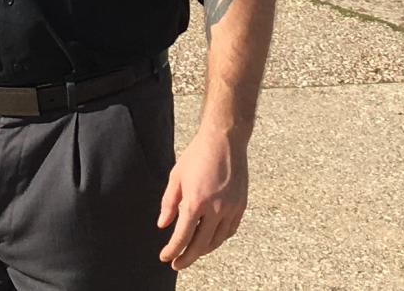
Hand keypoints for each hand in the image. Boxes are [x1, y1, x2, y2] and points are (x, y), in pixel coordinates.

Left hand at [156, 127, 248, 270]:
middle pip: (200, 245)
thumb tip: (163, 225)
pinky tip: (210, 238)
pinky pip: (229, 230)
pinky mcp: (241, 205)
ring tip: (192, 251)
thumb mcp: (176, 177)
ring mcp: (231, 208)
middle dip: (186, 258)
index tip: (165, 257)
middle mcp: (215, 208)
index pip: (182, 237)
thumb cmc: (197, 155)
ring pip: (216, 241)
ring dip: (203, 250)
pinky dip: (219, 238)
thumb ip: (169, 203)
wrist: (225, 139)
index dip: (172, 251)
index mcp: (196, 202)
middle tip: (177, 264)